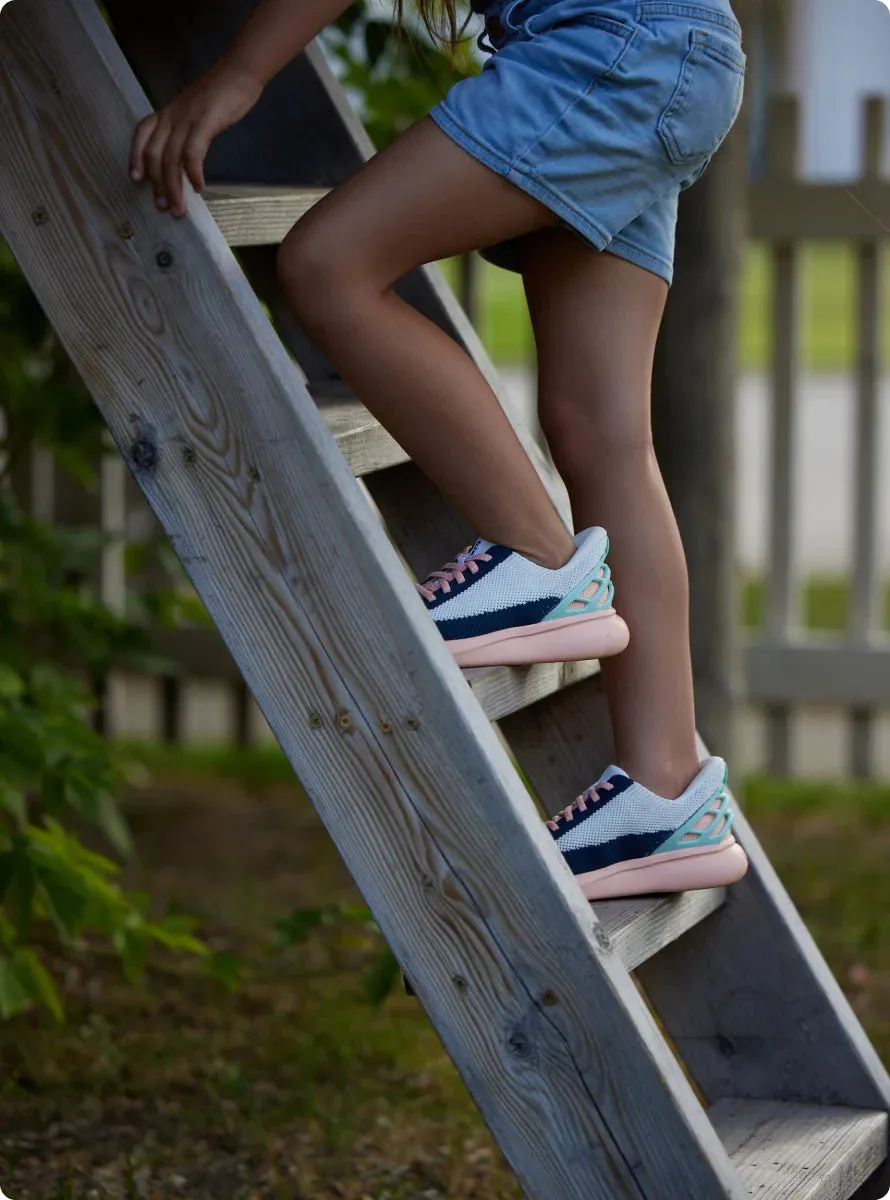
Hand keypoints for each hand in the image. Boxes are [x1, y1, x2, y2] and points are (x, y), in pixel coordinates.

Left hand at [130, 63, 263, 217]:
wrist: (238, 74)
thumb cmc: (219, 94)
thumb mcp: (193, 112)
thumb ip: (185, 131)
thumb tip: (182, 159)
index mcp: (167, 113)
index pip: (141, 135)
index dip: (135, 157)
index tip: (136, 179)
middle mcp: (171, 116)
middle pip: (155, 154)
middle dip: (158, 184)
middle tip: (164, 207)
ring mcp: (187, 119)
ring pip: (171, 158)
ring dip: (174, 187)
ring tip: (179, 207)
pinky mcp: (204, 122)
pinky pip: (192, 152)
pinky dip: (193, 172)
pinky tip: (198, 186)